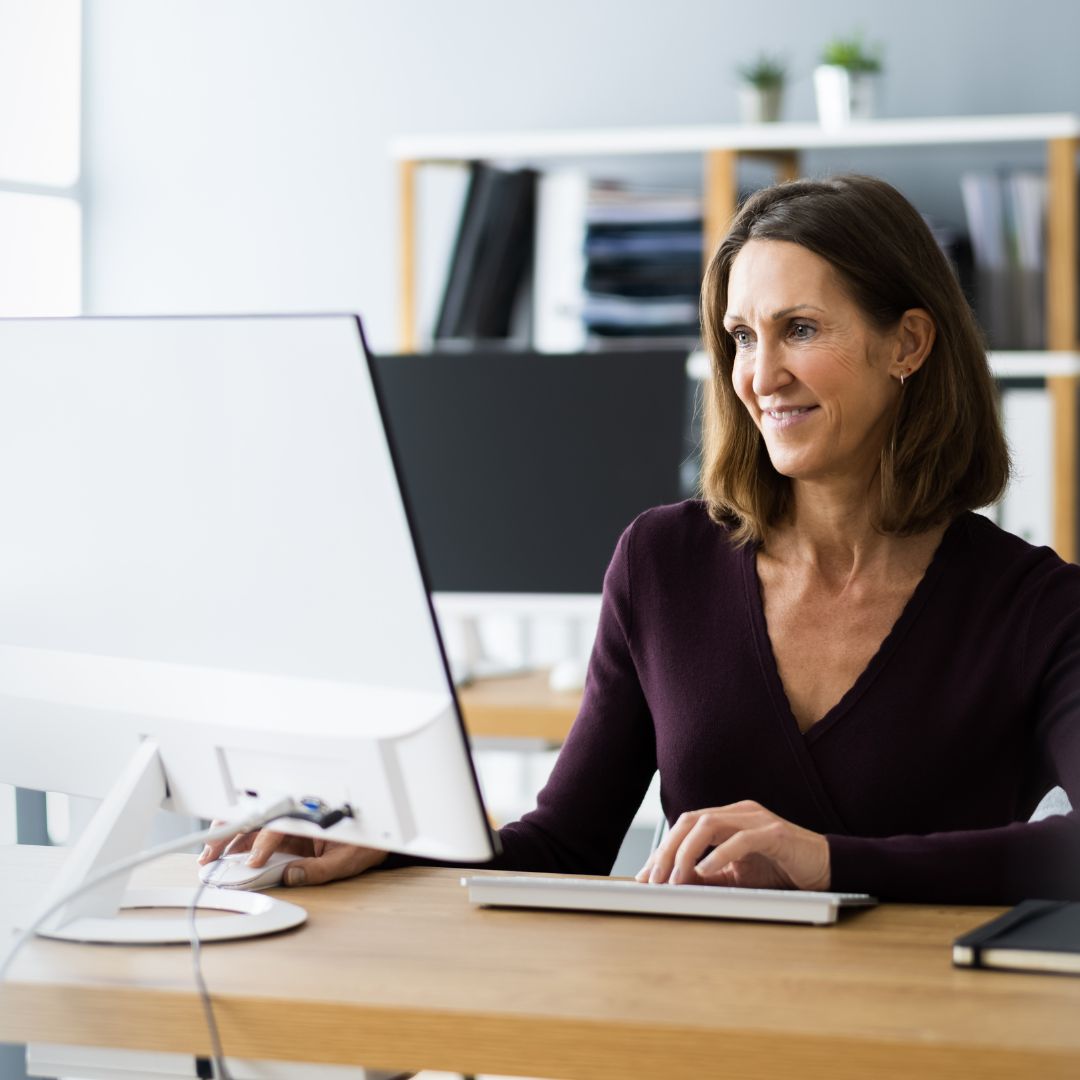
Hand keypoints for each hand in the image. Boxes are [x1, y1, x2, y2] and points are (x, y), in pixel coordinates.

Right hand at [198, 824, 387, 885]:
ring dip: (228, 837)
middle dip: (229, 834)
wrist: (379, 833)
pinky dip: (239, 842)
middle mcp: (296, 815)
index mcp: (310, 817)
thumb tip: (290, 876)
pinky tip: (224, 853)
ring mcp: (290, 822)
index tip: (251, 863)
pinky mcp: (287, 831)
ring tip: (208, 854)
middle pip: (256, 820)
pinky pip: (258, 834)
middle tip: (209, 854)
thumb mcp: (346, 860)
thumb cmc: (366, 842)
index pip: (278, 828)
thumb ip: (318, 870)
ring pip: (252, 825)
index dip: (262, 846)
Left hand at [635, 800, 830, 891]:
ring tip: (675, 879)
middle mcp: (739, 813)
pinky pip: (741, 839)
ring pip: (709, 824)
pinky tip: (706, 872)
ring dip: (686, 853)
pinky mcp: (776, 832)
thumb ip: (709, 877)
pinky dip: (720, 855)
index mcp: (728, 819)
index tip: (645, 877)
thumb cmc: (783, 872)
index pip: (685, 827)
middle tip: (654, 880)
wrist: (829, 870)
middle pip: (690, 821)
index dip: (662, 850)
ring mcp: (757, 819)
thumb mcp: (738, 878)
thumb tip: (675, 884)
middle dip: (667, 851)